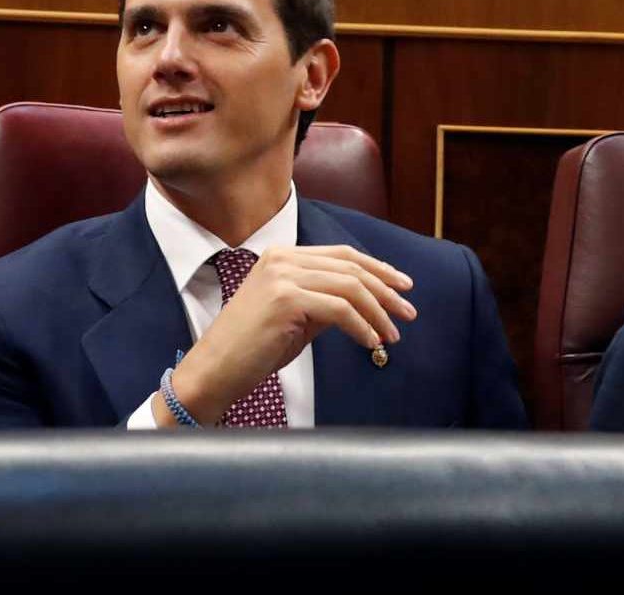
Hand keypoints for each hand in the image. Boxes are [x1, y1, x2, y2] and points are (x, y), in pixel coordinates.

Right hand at [160, 246, 415, 425]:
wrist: (216, 369)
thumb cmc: (252, 348)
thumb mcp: (295, 317)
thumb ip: (325, 302)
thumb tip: (365, 305)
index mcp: (281, 257)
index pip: (341, 255)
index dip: (377, 268)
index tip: (402, 287)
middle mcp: (281, 259)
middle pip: (350, 267)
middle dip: (386, 291)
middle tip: (408, 313)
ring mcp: (282, 277)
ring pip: (350, 287)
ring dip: (378, 312)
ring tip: (392, 334)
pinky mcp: (286, 299)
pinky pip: (340, 310)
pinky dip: (362, 327)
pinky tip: (371, 342)